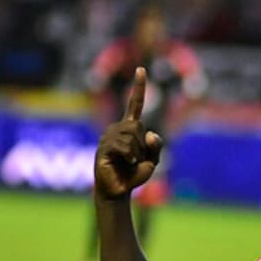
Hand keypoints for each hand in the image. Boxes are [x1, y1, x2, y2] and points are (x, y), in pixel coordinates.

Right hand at [95, 67, 164, 199]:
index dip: (138, 87)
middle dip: (144, 146)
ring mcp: (108, 137)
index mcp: (129, 127)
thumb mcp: (153, 160)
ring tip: (129, 163)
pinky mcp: (103, 148)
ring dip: (137, 154)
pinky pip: (123, 147)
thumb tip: (150, 133)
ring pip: (132, 137)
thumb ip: (157, 146)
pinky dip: (130, 157)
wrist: (119, 191)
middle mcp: (117, 128)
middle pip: (138, 127)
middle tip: (137, 159)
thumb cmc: (134, 174)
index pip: (135, 104)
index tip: (141, 69)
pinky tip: (124, 163)